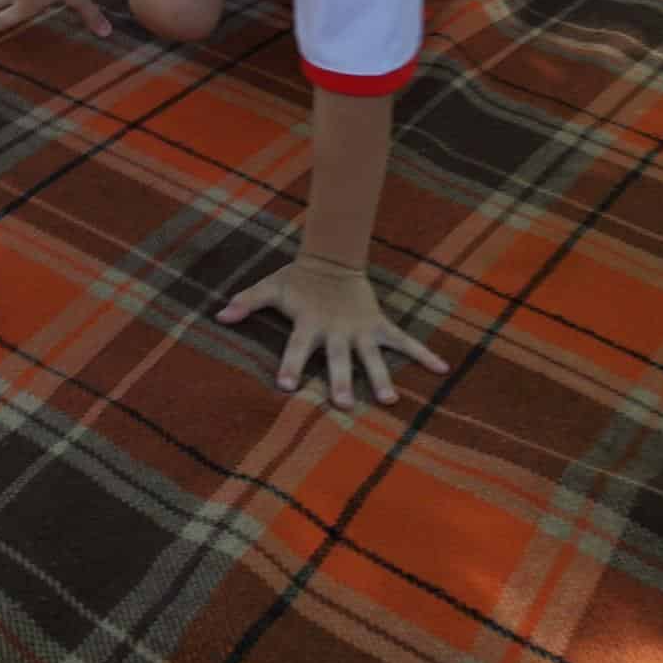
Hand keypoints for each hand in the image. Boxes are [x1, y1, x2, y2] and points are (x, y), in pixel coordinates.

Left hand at [217, 254, 447, 408]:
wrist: (334, 257)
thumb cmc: (298, 279)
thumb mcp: (271, 287)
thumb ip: (247, 302)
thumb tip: (220, 315)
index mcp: (309, 323)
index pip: (296, 347)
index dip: (290, 364)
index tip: (284, 385)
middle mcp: (336, 330)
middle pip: (338, 358)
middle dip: (341, 380)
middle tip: (343, 405)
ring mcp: (361, 328)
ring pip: (372, 356)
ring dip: (380, 376)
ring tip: (389, 400)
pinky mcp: (380, 324)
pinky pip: (405, 341)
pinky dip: (423, 353)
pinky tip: (442, 369)